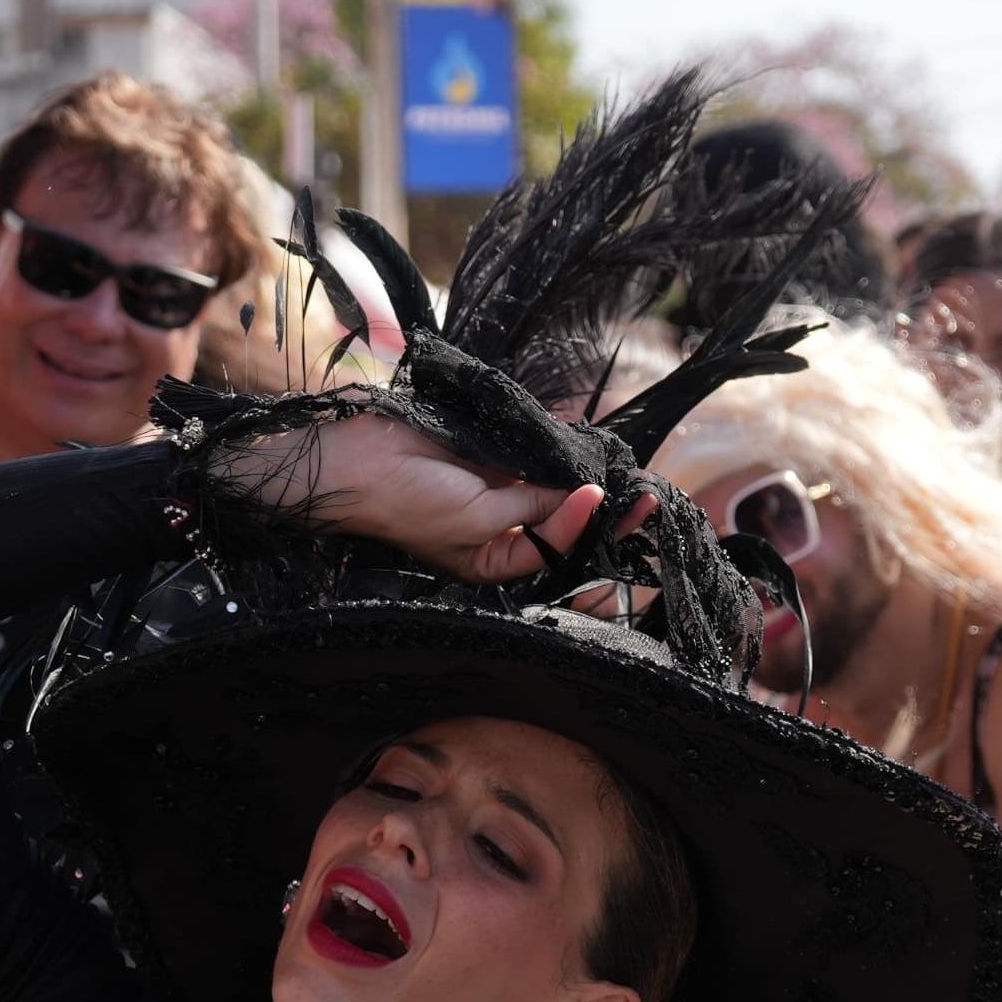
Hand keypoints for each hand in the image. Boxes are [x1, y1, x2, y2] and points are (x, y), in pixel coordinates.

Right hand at [215, 415, 634, 582]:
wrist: (354, 459)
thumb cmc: (407, 504)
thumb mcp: (476, 519)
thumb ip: (530, 508)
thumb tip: (581, 495)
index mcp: (493, 561)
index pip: (554, 550)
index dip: (584, 528)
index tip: (603, 498)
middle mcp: (498, 529)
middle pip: (561, 522)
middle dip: (602, 510)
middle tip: (646, 494)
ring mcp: (493, 488)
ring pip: (550, 485)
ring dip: (582, 475)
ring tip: (623, 466)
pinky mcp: (485, 454)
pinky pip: (529, 453)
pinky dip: (553, 447)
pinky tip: (580, 440)